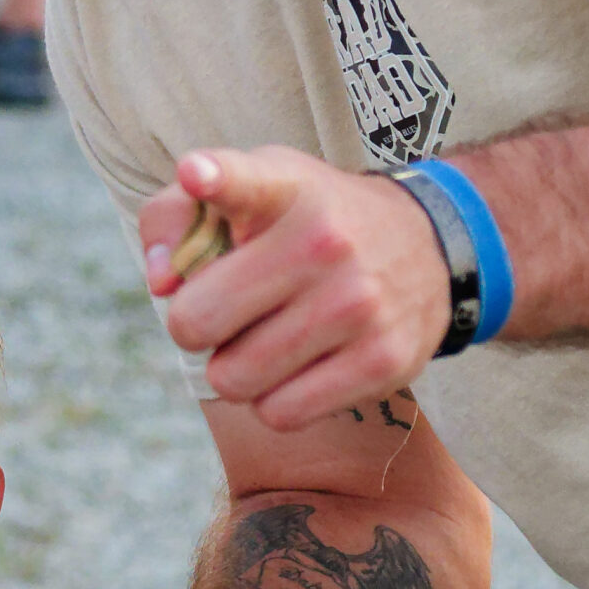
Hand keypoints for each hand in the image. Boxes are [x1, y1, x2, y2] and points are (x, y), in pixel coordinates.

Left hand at [140, 145, 451, 428]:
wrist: (428, 245)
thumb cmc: (309, 222)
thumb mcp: (252, 189)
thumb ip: (177, 217)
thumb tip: (160, 283)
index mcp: (285, 190)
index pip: (244, 180)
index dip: (215, 178)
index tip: (198, 174)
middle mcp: (325, 243)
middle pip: (195, 324)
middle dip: (195, 328)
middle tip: (226, 314)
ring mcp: (358, 304)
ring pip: (234, 380)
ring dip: (235, 370)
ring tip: (265, 340)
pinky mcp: (382, 361)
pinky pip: (281, 414)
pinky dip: (275, 402)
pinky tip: (297, 368)